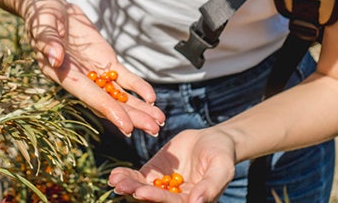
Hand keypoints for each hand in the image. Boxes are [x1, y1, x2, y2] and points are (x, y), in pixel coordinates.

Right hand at [21, 0, 164, 135]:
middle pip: (108, 101)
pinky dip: (138, 87)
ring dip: (138, 108)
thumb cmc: (42, 15)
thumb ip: (47, 41)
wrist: (51, 5)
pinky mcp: (104, 61)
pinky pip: (123, 77)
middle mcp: (80, 79)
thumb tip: (55, 57)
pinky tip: (152, 98)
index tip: (126, 126)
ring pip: (119, 94)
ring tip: (159, 121)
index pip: (88, 95)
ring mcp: (94, 72)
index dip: (108, 109)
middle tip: (154, 129)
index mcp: (62, 73)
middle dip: (131, 116)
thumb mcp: (43, 25)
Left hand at [108, 129, 236, 201]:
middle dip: (136, 193)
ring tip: (114, 180)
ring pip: (142, 190)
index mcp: (193, 201)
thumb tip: (198, 202)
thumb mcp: (221, 168)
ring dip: (128, 186)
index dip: (157, 198)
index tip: (141, 192)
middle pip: (153, 199)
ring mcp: (163, 187)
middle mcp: (175, 198)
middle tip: (121, 187)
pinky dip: (127, 176)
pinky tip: (115, 174)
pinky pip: (138, 178)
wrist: (213, 140)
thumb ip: (211, 185)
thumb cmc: (222, 155)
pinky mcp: (155, 174)